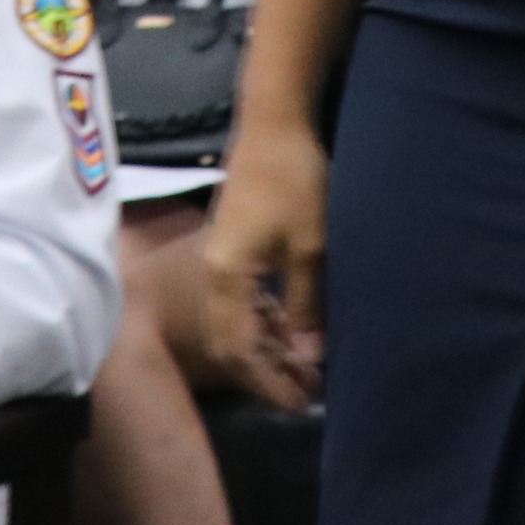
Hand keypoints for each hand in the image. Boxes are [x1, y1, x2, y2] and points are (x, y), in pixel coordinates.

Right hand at [199, 113, 328, 411]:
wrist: (273, 121)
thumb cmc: (293, 179)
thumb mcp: (310, 246)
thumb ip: (306, 304)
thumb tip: (308, 357)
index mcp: (226, 277)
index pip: (238, 350)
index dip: (268, 382)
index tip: (301, 404)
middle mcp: (214, 274)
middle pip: (230, 342)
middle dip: (265, 373)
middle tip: (307, 391)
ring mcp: (219, 260)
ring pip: (236, 322)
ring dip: (266, 347)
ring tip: (306, 366)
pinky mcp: (232, 248)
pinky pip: (241, 301)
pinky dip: (265, 321)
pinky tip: (293, 327)